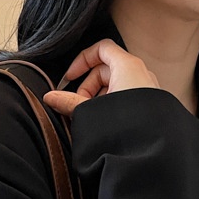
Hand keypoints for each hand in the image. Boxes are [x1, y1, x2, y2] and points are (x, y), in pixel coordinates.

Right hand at [43, 39, 159, 116]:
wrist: (148, 149)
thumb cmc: (127, 126)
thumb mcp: (92, 111)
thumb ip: (69, 102)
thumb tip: (50, 97)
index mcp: (127, 66)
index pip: (101, 49)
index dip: (81, 60)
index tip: (70, 78)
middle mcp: (139, 73)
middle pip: (105, 69)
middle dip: (87, 86)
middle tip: (78, 106)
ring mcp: (144, 89)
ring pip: (114, 85)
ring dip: (97, 98)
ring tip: (92, 117)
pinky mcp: (146, 105)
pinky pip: (124, 96)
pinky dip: (110, 105)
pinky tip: (104, 122)